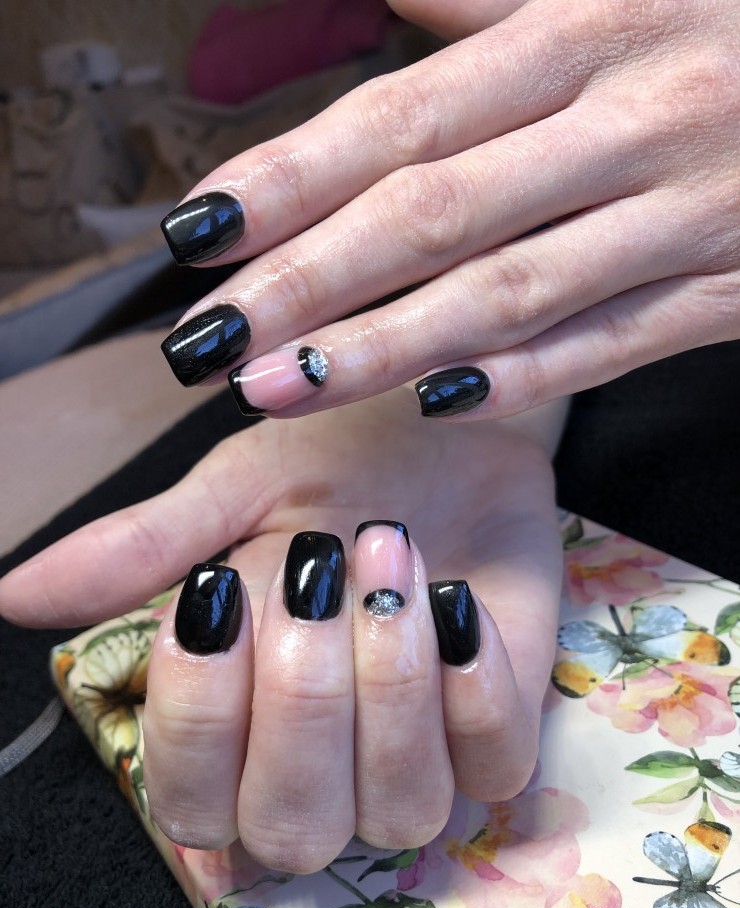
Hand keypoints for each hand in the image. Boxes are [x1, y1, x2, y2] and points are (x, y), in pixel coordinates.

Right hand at [0, 391, 564, 870]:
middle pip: (293, 825)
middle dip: (302, 700)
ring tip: (384, 552)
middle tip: (313, 565)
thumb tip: (14, 595)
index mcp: (239, 719)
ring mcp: (417, 757)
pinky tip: (457, 601)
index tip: (219, 593)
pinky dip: (473, 691)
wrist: (443, 427)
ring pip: (399, 810)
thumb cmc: (334, 460)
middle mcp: (322, 764)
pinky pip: (493, 769)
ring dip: (391, 683)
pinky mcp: (495, 729)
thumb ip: (144, 551)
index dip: (199, 718)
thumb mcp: (237, 491)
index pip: (190, 800)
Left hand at [156, 0, 739, 420]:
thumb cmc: (722, 26)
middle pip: (434, 214)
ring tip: (282, 386)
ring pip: (510, 295)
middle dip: (306, 283)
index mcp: (589, 26)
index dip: (290, 180)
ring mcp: (685, 214)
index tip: (200, 234)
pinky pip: (610, 346)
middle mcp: (631, 121)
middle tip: (209, 340)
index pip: (403, 117)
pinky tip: (434, 403)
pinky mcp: (727, 291)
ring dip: (384, 350)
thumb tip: (368, 0)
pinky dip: (521, 379)